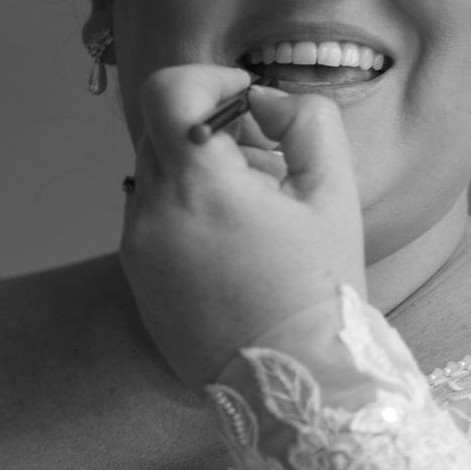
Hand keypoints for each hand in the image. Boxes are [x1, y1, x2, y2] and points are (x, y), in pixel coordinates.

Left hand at [120, 65, 366, 387]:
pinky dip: (186, 213)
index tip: (247, 101)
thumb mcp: (335, 194)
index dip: (209, 80)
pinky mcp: (136, 281)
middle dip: (213, 129)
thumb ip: (306, 121)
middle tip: (266, 160)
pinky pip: (153, 220)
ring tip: (256, 213)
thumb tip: (264, 100)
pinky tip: (234, 248)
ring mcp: (137, 250)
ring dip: (200, 174)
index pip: (167, 92)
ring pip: (157, 176)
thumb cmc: (320, 292)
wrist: (295, 389)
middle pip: (164, 132)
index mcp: (199, 185)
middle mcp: (152, 213)